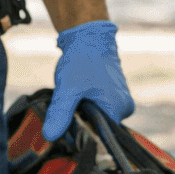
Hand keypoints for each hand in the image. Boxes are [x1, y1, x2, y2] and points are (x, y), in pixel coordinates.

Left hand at [43, 20, 133, 139]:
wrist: (89, 36)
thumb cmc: (82, 59)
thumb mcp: (67, 88)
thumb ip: (60, 114)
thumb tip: (50, 136)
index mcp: (117, 111)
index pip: (96, 137)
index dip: (77, 133)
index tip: (64, 120)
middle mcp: (124, 108)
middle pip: (96, 129)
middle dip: (78, 121)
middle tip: (67, 102)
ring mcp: (121, 101)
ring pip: (96, 118)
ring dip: (81, 111)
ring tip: (74, 93)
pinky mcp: (115, 95)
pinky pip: (99, 108)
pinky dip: (86, 104)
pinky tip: (79, 91)